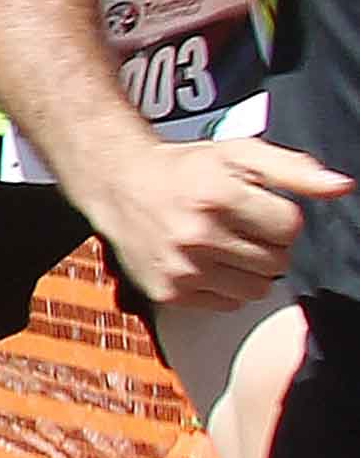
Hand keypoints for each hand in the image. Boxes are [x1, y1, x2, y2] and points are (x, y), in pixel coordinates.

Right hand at [99, 123, 347, 313]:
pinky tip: (208, 263)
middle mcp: (197, 234)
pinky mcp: (170, 292)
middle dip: (268, 245)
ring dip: (252, 270)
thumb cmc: (187, 169)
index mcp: (218, 194)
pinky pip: (229, 303)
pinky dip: (226, 286)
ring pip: (257, 288)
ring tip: (227, 246)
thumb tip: (341, 187)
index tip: (259, 208)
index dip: (282, 217)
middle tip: (241, 227)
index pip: (290, 227)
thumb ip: (294, 170)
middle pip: (277, 262)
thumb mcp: (240, 154)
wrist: (120, 186)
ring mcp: (182, 268)